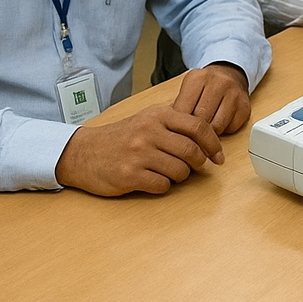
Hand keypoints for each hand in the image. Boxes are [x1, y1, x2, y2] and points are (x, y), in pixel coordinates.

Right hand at [54, 104, 223, 195]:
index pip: (199, 127)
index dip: (214, 144)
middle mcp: (149, 132)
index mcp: (158, 115)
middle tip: (195, 167)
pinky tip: (153, 180)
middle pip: (192, 151)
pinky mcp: (129, 175)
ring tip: (169, 172)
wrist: (83, 152)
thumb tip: (208, 135)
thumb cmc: (121, 137)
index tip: (219, 157)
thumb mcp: (147, 119)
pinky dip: (163, 186)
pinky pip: (162, 185)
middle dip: (199, 163)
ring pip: (180, 171)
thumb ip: (175, 123)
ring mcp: (139, 154)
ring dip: (181, 176)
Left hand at [172, 63, 251, 135]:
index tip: (176, 134)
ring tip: (204, 133)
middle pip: (201, 119)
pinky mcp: (245, 106)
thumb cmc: (204, 86)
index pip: (184, 110)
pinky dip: (224, 131)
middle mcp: (219, 82)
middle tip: (190, 138)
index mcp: (198, 78)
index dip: (178, 126)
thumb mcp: (188, 89)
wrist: (229, 73)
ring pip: (217, 126)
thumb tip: (171, 131)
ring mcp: (234, 93)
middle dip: (194, 132)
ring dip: (209, 134)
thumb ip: (179, 107)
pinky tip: (220, 125)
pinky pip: (231, 127)